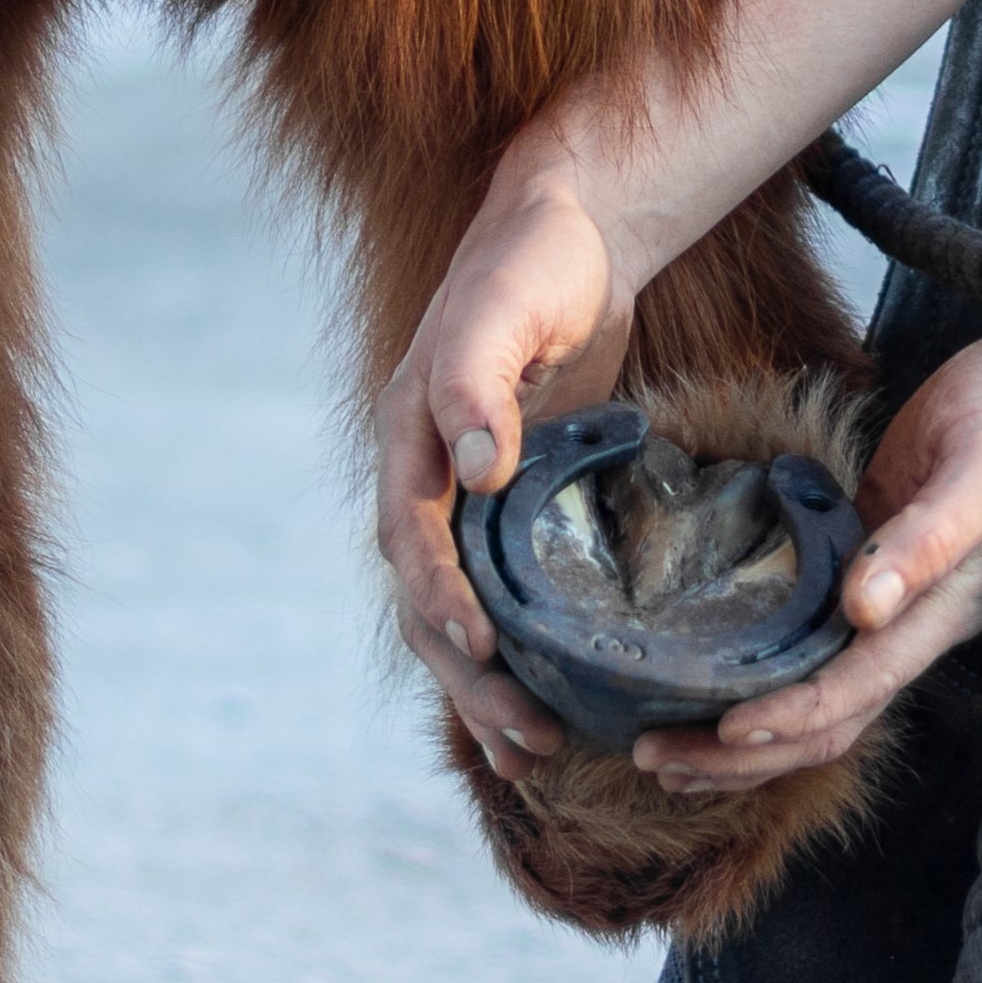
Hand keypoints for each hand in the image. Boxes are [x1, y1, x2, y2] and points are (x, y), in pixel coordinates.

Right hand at [375, 183, 634, 775]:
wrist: (573, 233)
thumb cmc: (534, 262)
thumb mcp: (503, 308)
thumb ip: (477, 381)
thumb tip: (472, 471)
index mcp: (408, 434)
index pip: (408, 536)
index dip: (438, 599)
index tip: (483, 649)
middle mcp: (427, 475)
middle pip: (428, 596)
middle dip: (467, 673)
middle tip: (528, 736)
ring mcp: (468, 496)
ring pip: (461, 610)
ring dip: (488, 683)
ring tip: (538, 749)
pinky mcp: (515, 507)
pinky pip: (505, 594)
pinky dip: (520, 652)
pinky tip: (558, 703)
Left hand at [632, 325, 981, 796]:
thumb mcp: (981, 472)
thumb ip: (927, 540)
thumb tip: (865, 608)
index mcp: (943, 616)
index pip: (857, 692)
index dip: (791, 718)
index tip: (723, 732)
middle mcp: (912, 627)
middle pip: (826, 721)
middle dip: (742, 753)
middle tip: (653, 760)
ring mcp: (887, 607)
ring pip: (809, 693)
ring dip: (738, 733)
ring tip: (658, 749)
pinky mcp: (862, 571)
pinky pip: (802, 642)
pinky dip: (752, 670)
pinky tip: (697, 673)